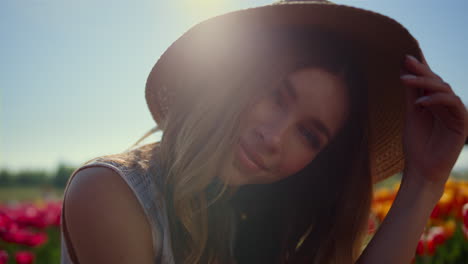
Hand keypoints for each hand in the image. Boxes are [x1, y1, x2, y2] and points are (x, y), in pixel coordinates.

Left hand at [400, 53, 467, 189]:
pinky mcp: (462, 122)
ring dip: (426, 83)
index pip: (428, 81)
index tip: (405, 57)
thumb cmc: (415, 144)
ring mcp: (456, 113)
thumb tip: (405, 69)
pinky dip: (437, 100)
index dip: (419, 68)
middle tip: (407, 61)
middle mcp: (446, 105)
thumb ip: (411, 94)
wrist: (422, 169)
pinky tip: (420, 102)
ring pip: (445, 89)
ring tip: (406, 80)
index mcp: (434, 103)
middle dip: (422, 71)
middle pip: (437, 82)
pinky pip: (453, 104)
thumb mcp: (411, 114)